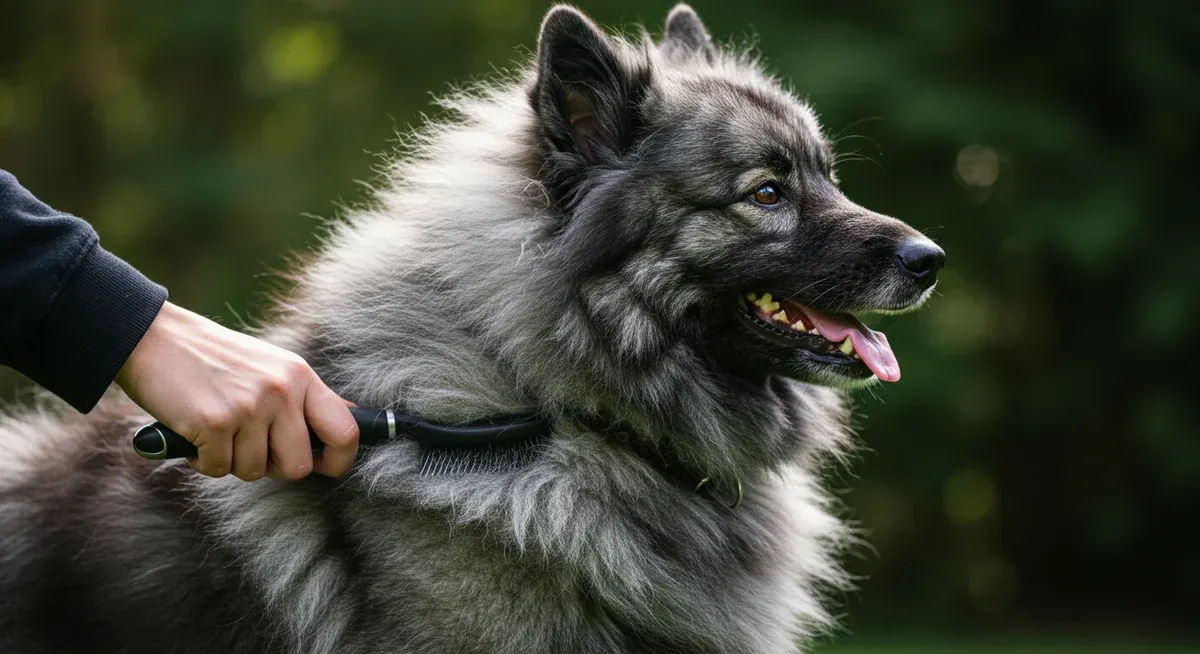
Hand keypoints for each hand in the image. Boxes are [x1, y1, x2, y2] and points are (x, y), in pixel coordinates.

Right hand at [115, 302, 358, 480]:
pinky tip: (195, 435)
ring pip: (254, 472)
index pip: (345, 430)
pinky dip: (203, 462)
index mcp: (301, 376)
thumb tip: (350, 423)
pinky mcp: (213, 423)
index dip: (339, 460)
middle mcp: (281, 390)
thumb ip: (305, 398)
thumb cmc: (214, 359)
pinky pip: (218, 470)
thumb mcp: (271, 367)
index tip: (325, 467)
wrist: (154, 338)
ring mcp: (248, 407)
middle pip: (298, 465)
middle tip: (250, 448)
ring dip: (232, 461)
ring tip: (218, 431)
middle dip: (273, 468)